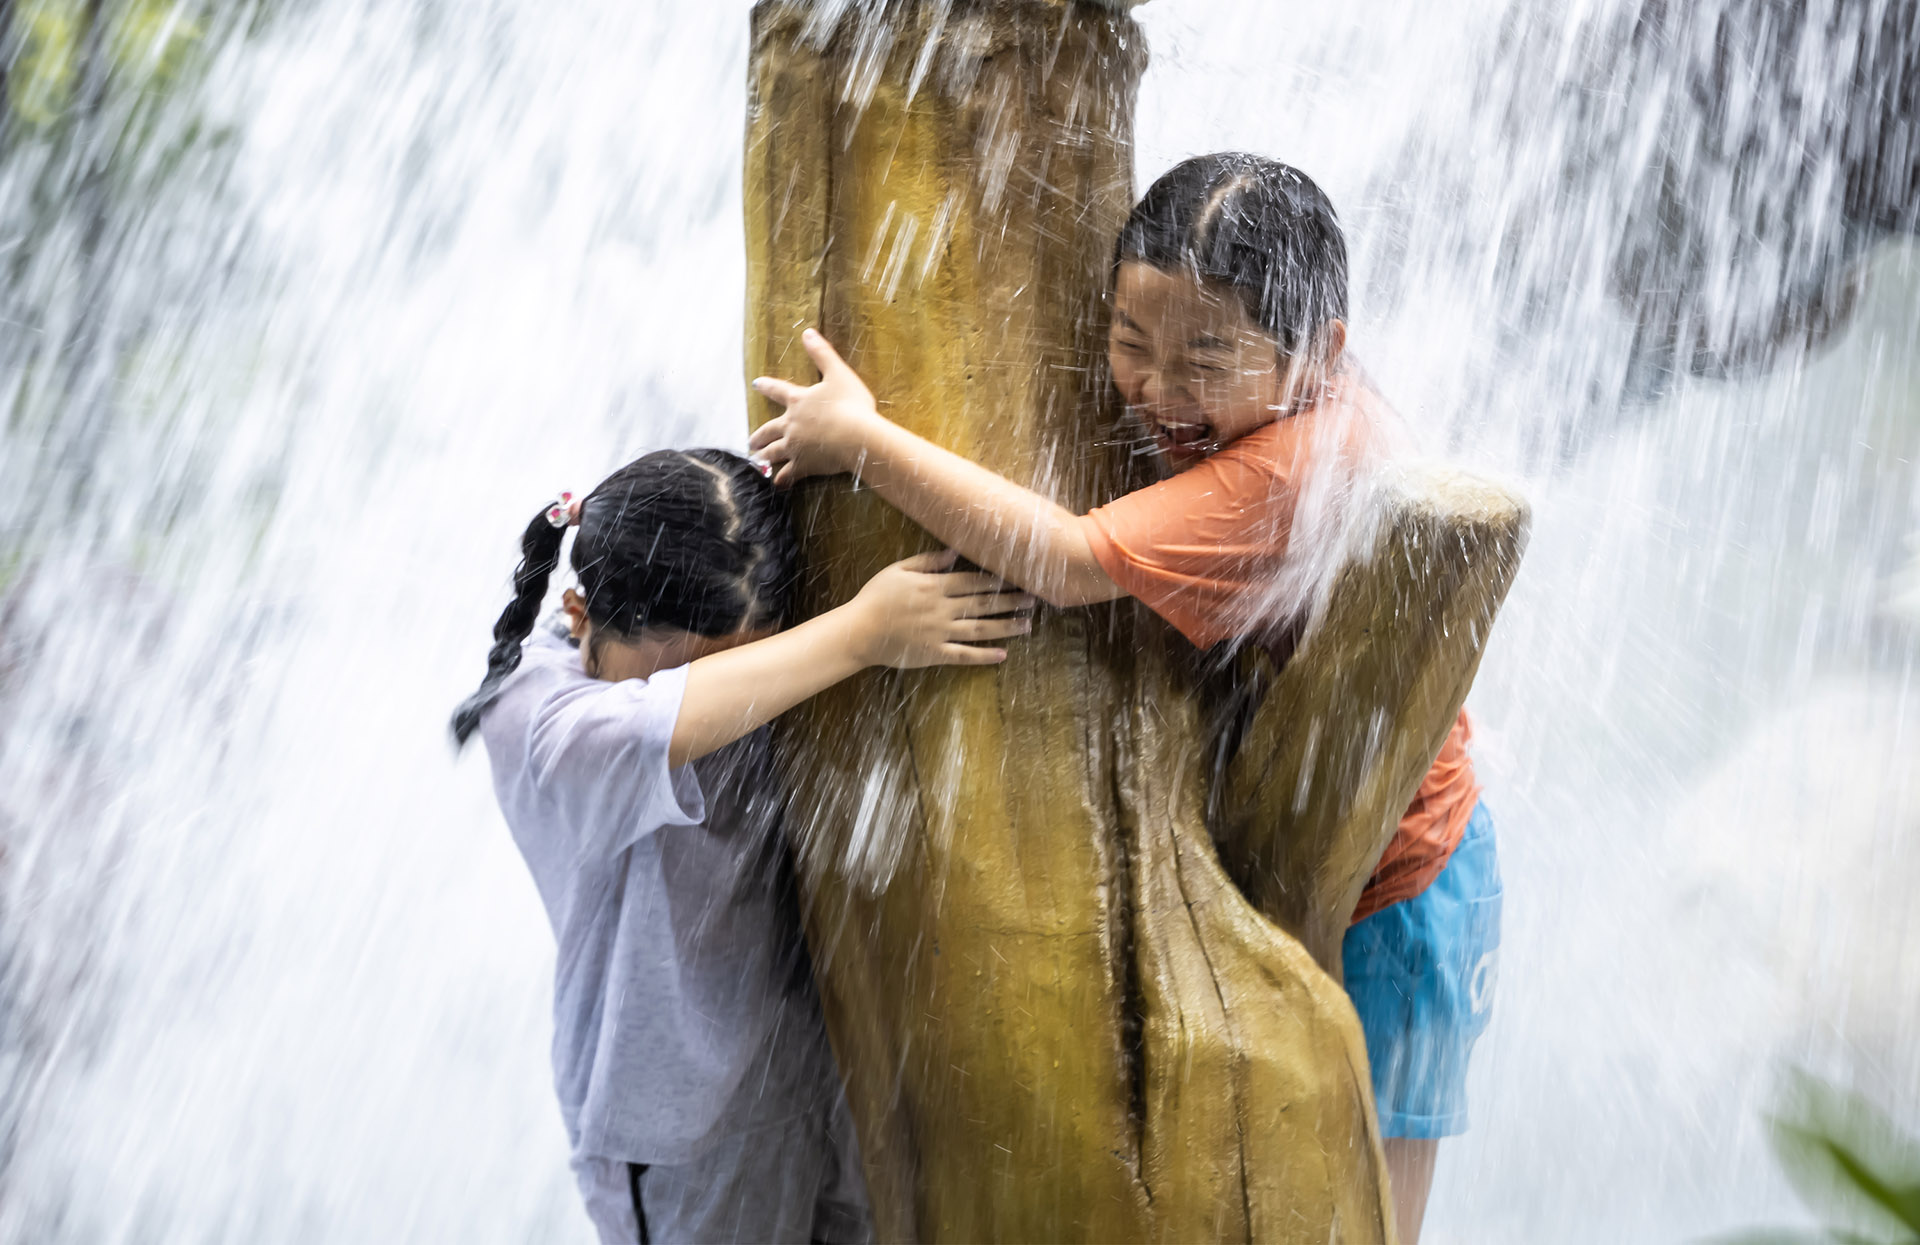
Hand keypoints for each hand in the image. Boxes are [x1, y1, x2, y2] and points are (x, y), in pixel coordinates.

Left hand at [749, 329, 886, 485]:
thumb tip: (807, 332)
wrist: (857, 437)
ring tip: (756, 460)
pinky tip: (777, 484)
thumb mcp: (838, 373)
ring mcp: (795, 447)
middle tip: (751, 440)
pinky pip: (788, 474)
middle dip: (759, 435)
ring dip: (763, 456)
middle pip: (769, 429)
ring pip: (773, 453)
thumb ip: (822, 353)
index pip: (778, 390)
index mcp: (799, 401)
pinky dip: (781, 479)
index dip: (766, 386)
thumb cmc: (850, 405)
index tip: (756, 384)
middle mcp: (791, 425)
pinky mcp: (804, 465)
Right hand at [847, 550, 1034, 668]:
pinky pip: (964, 656)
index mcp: (935, 587)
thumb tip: (953, 551)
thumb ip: (927, 562)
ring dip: (1006, 627)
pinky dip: (984, 656)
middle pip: (983, 604)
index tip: (1018, 576)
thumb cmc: (875, 597)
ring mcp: (941, 633)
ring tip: (1027, 625)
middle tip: (1033, 599)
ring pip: (981, 629)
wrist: (859, 631)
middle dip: (1010, 601)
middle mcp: (943, 609)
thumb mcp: (898, 570)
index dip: (997, 580)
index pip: (973, 581)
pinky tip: (1002, 655)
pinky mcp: (935, 653)